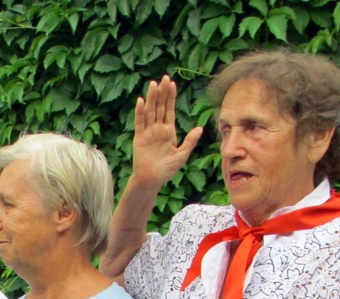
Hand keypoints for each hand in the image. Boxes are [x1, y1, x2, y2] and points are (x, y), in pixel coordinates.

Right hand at [131, 75, 202, 189]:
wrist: (152, 180)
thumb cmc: (167, 170)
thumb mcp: (182, 154)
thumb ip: (190, 141)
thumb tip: (200, 128)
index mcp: (168, 132)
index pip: (169, 110)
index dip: (171, 97)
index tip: (172, 84)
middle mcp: (157, 129)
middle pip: (160, 107)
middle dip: (163, 93)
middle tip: (165, 77)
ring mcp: (148, 133)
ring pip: (150, 111)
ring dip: (152, 98)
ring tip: (154, 84)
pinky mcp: (139, 138)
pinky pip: (140, 123)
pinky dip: (140, 112)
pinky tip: (141, 101)